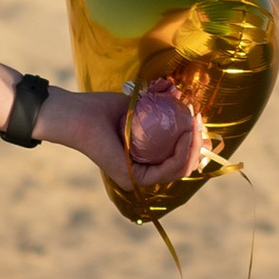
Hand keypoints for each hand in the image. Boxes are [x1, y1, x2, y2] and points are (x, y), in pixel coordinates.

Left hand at [43, 84, 207, 194]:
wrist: (77, 114)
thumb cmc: (101, 109)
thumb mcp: (138, 107)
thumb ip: (159, 108)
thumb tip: (182, 99)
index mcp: (144, 160)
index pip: (177, 158)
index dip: (195, 143)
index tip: (200, 122)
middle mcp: (141, 173)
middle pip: (182, 166)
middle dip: (198, 146)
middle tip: (201, 124)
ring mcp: (137, 178)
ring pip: (179, 169)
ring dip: (193, 148)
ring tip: (195, 126)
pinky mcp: (133, 178)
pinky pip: (168, 169)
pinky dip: (182, 152)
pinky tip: (186, 135)